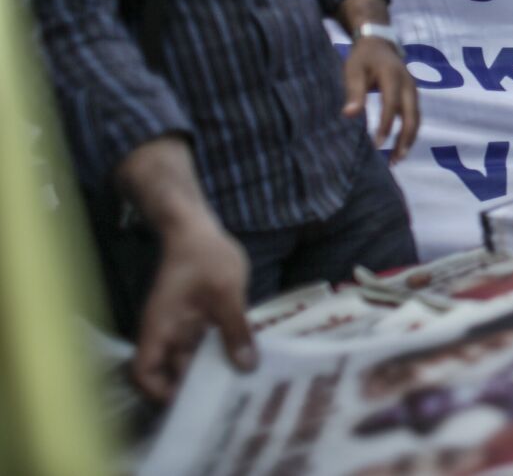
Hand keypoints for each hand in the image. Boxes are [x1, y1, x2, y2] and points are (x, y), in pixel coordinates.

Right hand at [132, 213, 252, 402]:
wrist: (197, 227)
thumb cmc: (205, 256)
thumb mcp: (226, 293)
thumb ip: (235, 330)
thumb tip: (246, 368)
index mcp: (160, 328)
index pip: (144, 373)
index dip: (160, 392)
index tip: (190, 401)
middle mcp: (168, 332)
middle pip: (173, 372)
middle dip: (197, 388)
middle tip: (230, 402)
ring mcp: (183, 325)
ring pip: (195, 359)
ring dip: (215, 369)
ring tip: (245, 385)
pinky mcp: (199, 318)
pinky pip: (208, 343)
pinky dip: (224, 351)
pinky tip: (251, 358)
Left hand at [343, 38, 419, 161]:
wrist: (378, 42)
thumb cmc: (362, 58)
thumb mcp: (353, 70)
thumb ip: (354, 92)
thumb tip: (349, 115)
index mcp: (393, 77)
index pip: (391, 105)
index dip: (385, 126)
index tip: (377, 145)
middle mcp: (409, 85)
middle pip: (412, 116)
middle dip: (405, 139)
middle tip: (395, 160)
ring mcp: (414, 90)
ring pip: (416, 119)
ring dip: (409, 139)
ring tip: (398, 158)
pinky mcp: (413, 95)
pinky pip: (415, 116)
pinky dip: (409, 132)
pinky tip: (400, 145)